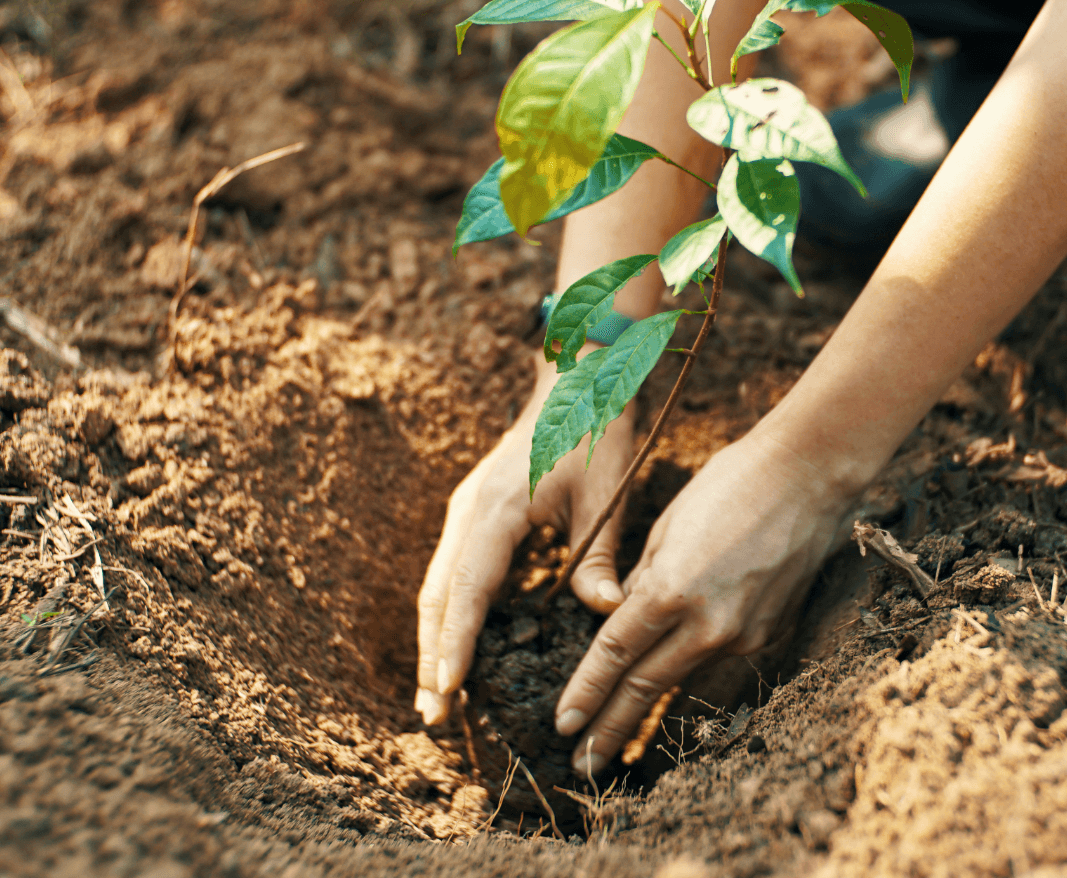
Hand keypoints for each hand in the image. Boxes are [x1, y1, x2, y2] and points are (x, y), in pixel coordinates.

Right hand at [415, 349, 634, 725]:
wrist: (577, 380)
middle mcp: (471, 511)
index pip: (468, 589)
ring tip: (437, 695)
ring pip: (440, 584)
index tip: (447, 692)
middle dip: (432, 655)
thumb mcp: (605, 495)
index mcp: (498, 508)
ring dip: (436, 637)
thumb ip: (598, 557)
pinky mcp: (476, 511)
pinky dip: (451, 612)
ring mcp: (468, 510)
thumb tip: (606, 614)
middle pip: (438, 594)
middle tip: (431, 716)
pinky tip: (461, 644)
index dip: (455, 644)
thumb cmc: (594, 431)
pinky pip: (456, 570)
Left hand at [553, 426, 855, 774]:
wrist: (808, 477)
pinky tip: (677, 689)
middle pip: (646, 686)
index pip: (616, 654)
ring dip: (649, 714)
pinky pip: (720, 662)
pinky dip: (693, 675)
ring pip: (683, 679)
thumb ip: (643, 580)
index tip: (562, 725)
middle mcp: (708, 623)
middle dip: (609, 728)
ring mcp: (744, 634)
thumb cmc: (728, 484)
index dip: (586, 693)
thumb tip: (623, 615)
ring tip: (619, 742)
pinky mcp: (770, 634)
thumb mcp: (668, 526)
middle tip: (581, 764)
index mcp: (671, 588)